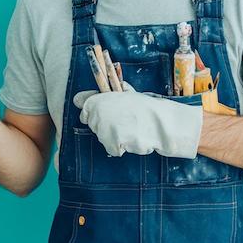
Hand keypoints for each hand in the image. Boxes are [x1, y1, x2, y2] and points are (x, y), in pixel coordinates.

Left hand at [73, 82, 202, 157]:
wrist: (158, 121)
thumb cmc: (144, 107)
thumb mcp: (125, 93)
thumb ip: (106, 95)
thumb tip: (87, 95)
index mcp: (97, 101)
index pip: (84, 110)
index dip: (95, 113)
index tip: (106, 114)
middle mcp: (96, 116)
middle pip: (94, 125)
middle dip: (106, 125)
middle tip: (124, 122)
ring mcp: (103, 131)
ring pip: (103, 138)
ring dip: (114, 136)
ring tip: (131, 129)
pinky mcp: (111, 145)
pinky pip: (112, 149)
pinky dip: (121, 146)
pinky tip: (132, 138)